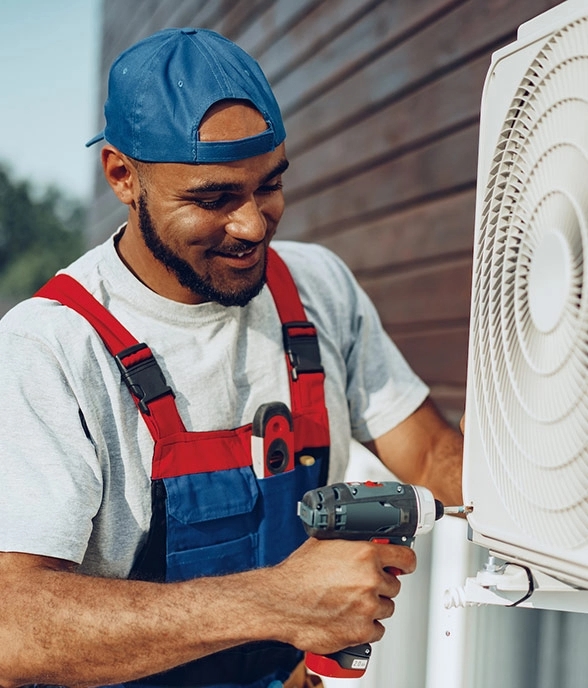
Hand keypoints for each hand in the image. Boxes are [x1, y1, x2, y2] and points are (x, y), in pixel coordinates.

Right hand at [266, 537, 415, 654]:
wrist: (280, 602)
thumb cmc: (297, 574)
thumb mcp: (324, 542)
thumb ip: (349, 541)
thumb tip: (360, 538)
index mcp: (365, 554)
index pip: (405, 558)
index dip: (405, 562)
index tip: (403, 565)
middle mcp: (370, 579)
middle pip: (394, 585)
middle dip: (380, 585)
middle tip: (360, 585)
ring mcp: (367, 606)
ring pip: (387, 608)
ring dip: (373, 606)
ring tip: (351, 602)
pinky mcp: (361, 631)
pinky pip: (377, 630)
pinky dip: (366, 626)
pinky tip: (350, 617)